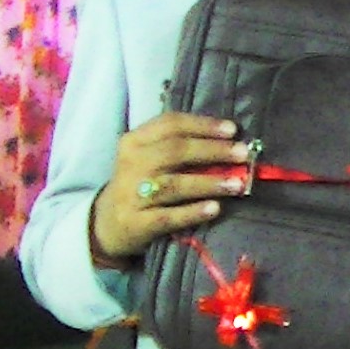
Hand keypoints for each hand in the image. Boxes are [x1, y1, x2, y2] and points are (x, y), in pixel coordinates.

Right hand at [91, 113, 251, 260]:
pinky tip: (214, 208)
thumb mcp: (149, 158)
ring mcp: (131, 195)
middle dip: (212, 151)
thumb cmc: (141, 183)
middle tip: (242, 154)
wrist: (107, 224)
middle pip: (175, 151)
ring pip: (174, 185)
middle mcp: (131, 165)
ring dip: (209, 182)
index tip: (233, 129)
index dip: (203, 125)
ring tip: (238, 184)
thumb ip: (181, 147)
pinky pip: (167, 216)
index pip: (170, 124)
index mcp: (134, 141)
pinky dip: (192, 212)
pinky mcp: (135, 223)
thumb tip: (231, 143)